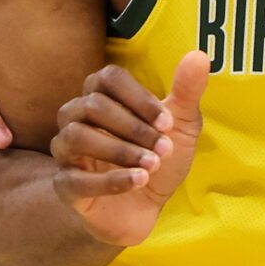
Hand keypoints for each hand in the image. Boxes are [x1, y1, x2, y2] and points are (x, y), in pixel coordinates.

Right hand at [49, 51, 207, 248]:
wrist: (144, 209)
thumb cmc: (156, 159)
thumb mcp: (179, 127)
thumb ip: (187, 92)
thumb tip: (199, 56)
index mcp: (101, 96)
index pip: (108, 79)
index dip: (138, 97)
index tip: (167, 122)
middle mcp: (76, 118)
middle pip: (92, 106)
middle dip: (133, 127)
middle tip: (164, 149)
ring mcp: (66, 153)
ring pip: (75, 137)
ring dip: (119, 150)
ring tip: (151, 165)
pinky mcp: (65, 186)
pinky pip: (74, 179)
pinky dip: (109, 180)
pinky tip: (139, 182)